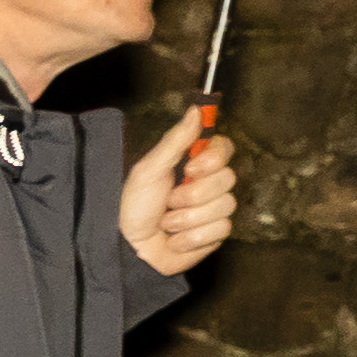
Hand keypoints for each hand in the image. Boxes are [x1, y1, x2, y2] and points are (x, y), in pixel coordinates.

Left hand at [118, 106, 236, 277]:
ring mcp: (213, 210)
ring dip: (188, 218)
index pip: (224, 148)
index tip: (191, 168)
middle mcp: (206, 185)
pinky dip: (192, 237)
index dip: (213, 159)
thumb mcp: (149, 169)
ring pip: (225, 205)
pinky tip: (175, 239)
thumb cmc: (133, 207)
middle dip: (193, 194)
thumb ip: (175, 140)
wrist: (128, 247)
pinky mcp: (214, 234)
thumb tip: (197, 108)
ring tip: (166, 222)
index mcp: (192, 165)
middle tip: (169, 201)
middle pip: (228, 178)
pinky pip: (221, 229)